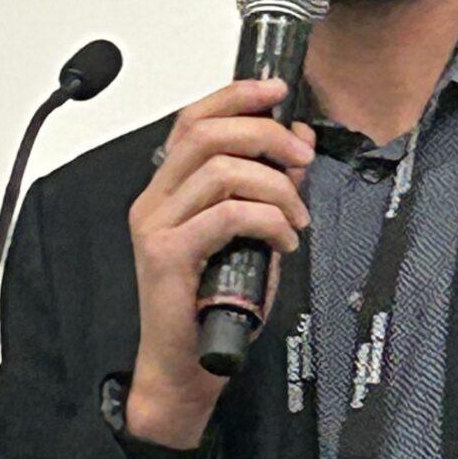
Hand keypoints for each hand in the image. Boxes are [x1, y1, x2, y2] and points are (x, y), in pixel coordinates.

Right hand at [126, 77, 314, 447]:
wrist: (184, 367)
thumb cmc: (212, 306)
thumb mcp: (252, 236)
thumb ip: (268, 189)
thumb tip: (297, 143)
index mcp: (168, 191)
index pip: (194, 120)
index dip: (236, 96)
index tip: (277, 91)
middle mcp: (155, 202)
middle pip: (207, 133)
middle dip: (266, 136)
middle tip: (302, 159)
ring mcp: (157, 227)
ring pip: (221, 170)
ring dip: (275, 188)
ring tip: (296, 219)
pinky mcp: (168, 255)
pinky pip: (228, 215)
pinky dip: (268, 221)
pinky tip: (283, 241)